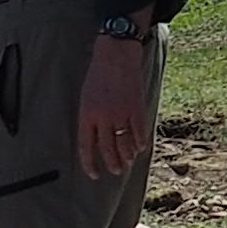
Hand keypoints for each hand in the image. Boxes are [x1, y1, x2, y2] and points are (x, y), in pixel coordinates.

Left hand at [75, 30, 152, 178]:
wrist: (116, 53)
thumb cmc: (98, 74)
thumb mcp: (86, 96)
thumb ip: (90, 117)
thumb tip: (95, 138)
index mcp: (87, 114)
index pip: (86, 146)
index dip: (90, 163)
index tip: (94, 174)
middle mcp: (103, 117)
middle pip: (107, 149)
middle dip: (112, 163)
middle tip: (116, 171)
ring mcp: (121, 113)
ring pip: (124, 143)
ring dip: (126, 156)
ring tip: (127, 162)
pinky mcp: (136, 107)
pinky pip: (139, 131)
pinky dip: (140, 142)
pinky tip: (140, 148)